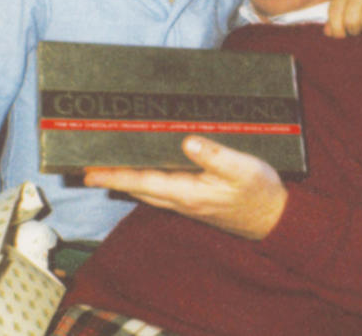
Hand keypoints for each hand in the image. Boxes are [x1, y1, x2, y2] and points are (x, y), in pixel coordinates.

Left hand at [83, 136, 287, 239]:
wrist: (274, 219)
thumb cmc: (259, 193)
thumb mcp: (242, 168)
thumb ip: (214, 155)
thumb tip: (187, 141)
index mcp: (188, 192)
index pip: (143, 181)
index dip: (115, 175)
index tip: (91, 172)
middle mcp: (182, 200)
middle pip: (138, 187)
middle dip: (113, 178)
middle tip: (88, 169)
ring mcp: (187, 202)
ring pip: (147, 190)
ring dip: (126, 181)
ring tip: (107, 170)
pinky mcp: (194, 201)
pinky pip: (160, 190)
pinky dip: (145, 181)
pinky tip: (144, 172)